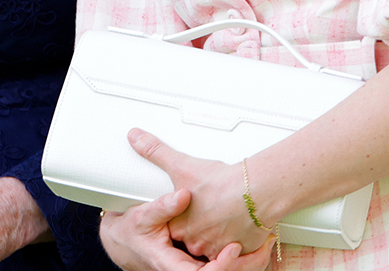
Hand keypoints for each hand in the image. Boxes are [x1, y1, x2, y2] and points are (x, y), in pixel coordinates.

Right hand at [101, 189, 273, 270]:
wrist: (128, 243)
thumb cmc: (135, 231)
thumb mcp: (144, 216)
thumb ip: (163, 205)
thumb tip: (183, 195)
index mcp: (173, 265)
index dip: (221, 265)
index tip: (234, 247)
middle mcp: (187, 270)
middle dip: (248, 263)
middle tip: (267, 242)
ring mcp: (196, 265)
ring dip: (250, 260)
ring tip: (269, 239)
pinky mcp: (202, 261)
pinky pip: (225, 265)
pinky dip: (244, 256)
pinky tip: (258, 241)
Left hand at [127, 129, 271, 259]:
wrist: (252, 192)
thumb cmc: (219, 183)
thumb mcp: (180, 164)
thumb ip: (155, 151)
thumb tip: (135, 137)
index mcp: (181, 227)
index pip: (174, 226)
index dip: (183, 214)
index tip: (191, 205)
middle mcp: (197, 242)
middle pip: (195, 236)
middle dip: (203, 223)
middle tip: (211, 207)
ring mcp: (219, 248)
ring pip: (216, 243)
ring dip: (221, 231)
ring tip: (228, 212)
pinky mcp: (241, 250)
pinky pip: (238, 249)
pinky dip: (240, 236)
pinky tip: (242, 221)